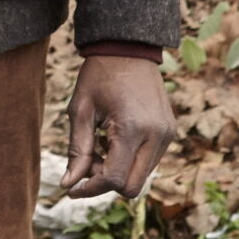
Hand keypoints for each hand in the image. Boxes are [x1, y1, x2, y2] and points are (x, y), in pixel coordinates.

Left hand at [59, 55, 175, 198]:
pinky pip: (149, 162)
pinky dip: (129, 162)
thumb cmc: (99, 76)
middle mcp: (156, 135)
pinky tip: (113, 141)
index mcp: (132, 128)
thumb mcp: (80, 111)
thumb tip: (68, 185)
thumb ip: (76, 151)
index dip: (90, 189)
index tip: (71, 188)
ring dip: (118, 172)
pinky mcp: (170, 132)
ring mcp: (166, 135)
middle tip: (86, 163)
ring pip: (141, 177)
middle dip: (105, 183)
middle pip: (132, 187)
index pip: (115, 179)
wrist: (129, 49)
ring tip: (99, 147)